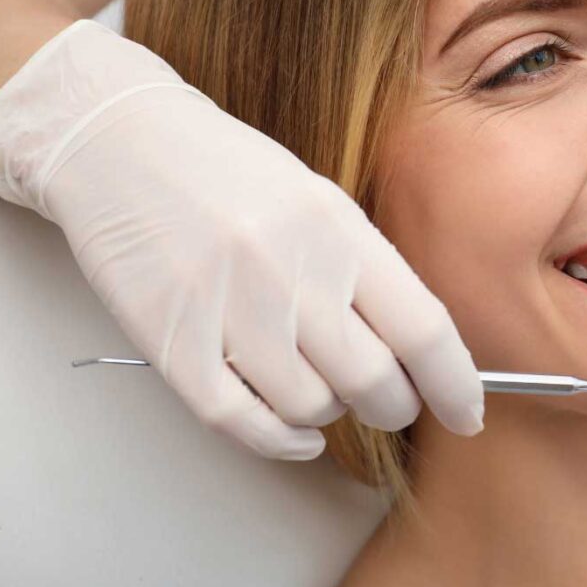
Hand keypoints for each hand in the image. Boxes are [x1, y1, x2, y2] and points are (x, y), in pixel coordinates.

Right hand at [0, 21, 485, 458]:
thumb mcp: (319, 201)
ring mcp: (227, 310)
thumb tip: (424, 354)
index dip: (455, 384)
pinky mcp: (172, 345)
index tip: (468, 413)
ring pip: (311, 406)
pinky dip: (280, 441)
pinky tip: (295, 432)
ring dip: (332, 414)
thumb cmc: (231, 175)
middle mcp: (288, 271)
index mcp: (338, 230)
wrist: (119, 145)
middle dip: (396, 406)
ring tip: (325, 388)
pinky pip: (241, 424)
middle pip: (374, 381)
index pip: (422, 329)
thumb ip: (369, 272)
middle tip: (391, 402)